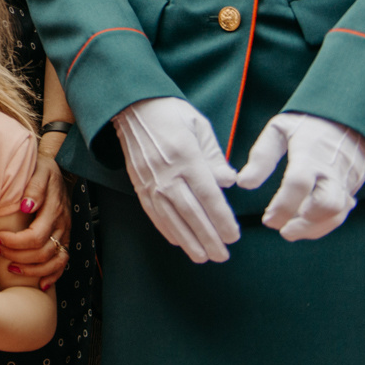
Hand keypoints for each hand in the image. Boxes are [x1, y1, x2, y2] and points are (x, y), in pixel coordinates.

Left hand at [0, 148, 69, 286]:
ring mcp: (64, 234)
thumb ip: (35, 187)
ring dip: (32, 269)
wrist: (58, 169)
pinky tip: (40, 283)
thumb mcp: (39, 171)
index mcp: (54, 209)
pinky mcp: (64, 239)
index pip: (35, 236)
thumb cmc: (42, 170)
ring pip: (53, 261)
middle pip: (42, 251)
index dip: (15, 242)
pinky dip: (52, 275)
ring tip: (11, 267)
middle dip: (17, 255)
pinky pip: (62, 263)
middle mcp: (61, 225)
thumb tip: (26, 205)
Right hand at [114, 96, 239, 262]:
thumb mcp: (200, 125)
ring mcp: (150, 180)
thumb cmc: (171, 113)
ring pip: (171, 217)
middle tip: (222, 255)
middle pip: (191, 212)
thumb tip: (229, 182)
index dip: (221, 218)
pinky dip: (166, 229)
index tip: (233, 235)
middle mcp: (167, 172)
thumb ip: (215, 156)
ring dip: (188, 240)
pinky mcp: (138, 184)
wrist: (132, 107)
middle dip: (208, 237)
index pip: (207, 195)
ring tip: (203, 257)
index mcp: (186, 155)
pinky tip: (178, 241)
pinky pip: (153, 212)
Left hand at [235, 111, 364, 240]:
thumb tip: (243, 183)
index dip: (283, 205)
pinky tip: (304, 224)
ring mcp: (345, 181)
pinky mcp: (352, 189)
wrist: (346, 120)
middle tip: (281, 230)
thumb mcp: (279, 129)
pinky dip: (323, 225)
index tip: (267, 219)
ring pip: (337, 214)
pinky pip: (342, 213)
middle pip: (327, 204)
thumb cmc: (306, 124)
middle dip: (304, 224)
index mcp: (310, 152)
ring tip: (289, 230)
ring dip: (313, 229)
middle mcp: (331, 169)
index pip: (299, 182)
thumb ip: (262, 156)